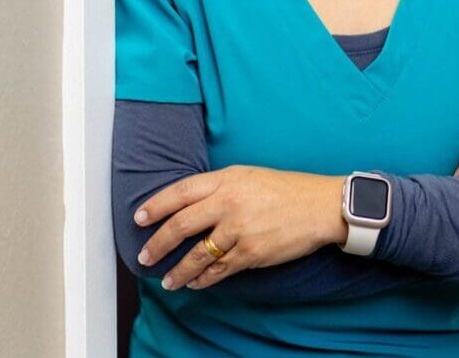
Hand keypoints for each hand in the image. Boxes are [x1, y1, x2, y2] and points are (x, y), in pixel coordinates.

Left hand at [134, 165, 346, 291]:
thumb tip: (190, 205)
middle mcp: (229, 202)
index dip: (156, 205)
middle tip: (145, 256)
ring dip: (178, 271)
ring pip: (197, 254)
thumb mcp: (249, 176)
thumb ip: (220, 188)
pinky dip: (204, 279)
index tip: (139, 218)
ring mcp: (239, 229)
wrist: (319, 205)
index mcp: (227, 178)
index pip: (181, 191)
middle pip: (181, 224)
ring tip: (168, 280)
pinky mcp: (251, 253)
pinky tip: (197, 283)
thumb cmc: (285, 188)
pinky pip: (219, 270)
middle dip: (158, 243)